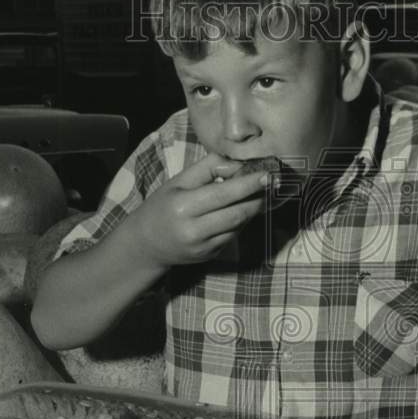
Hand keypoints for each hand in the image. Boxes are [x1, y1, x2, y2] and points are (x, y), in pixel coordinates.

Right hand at [132, 152, 274, 267]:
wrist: (147, 244)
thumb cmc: (163, 206)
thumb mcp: (178, 181)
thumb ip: (208, 168)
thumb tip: (238, 163)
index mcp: (183, 206)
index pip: (223, 194)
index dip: (248, 185)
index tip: (266, 175)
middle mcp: (193, 229)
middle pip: (236, 213)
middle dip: (257, 198)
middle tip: (271, 185)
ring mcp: (203, 246)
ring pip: (238, 226)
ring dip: (252, 210)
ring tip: (260, 196)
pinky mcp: (209, 255)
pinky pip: (232, 236)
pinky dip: (241, 223)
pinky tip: (242, 211)